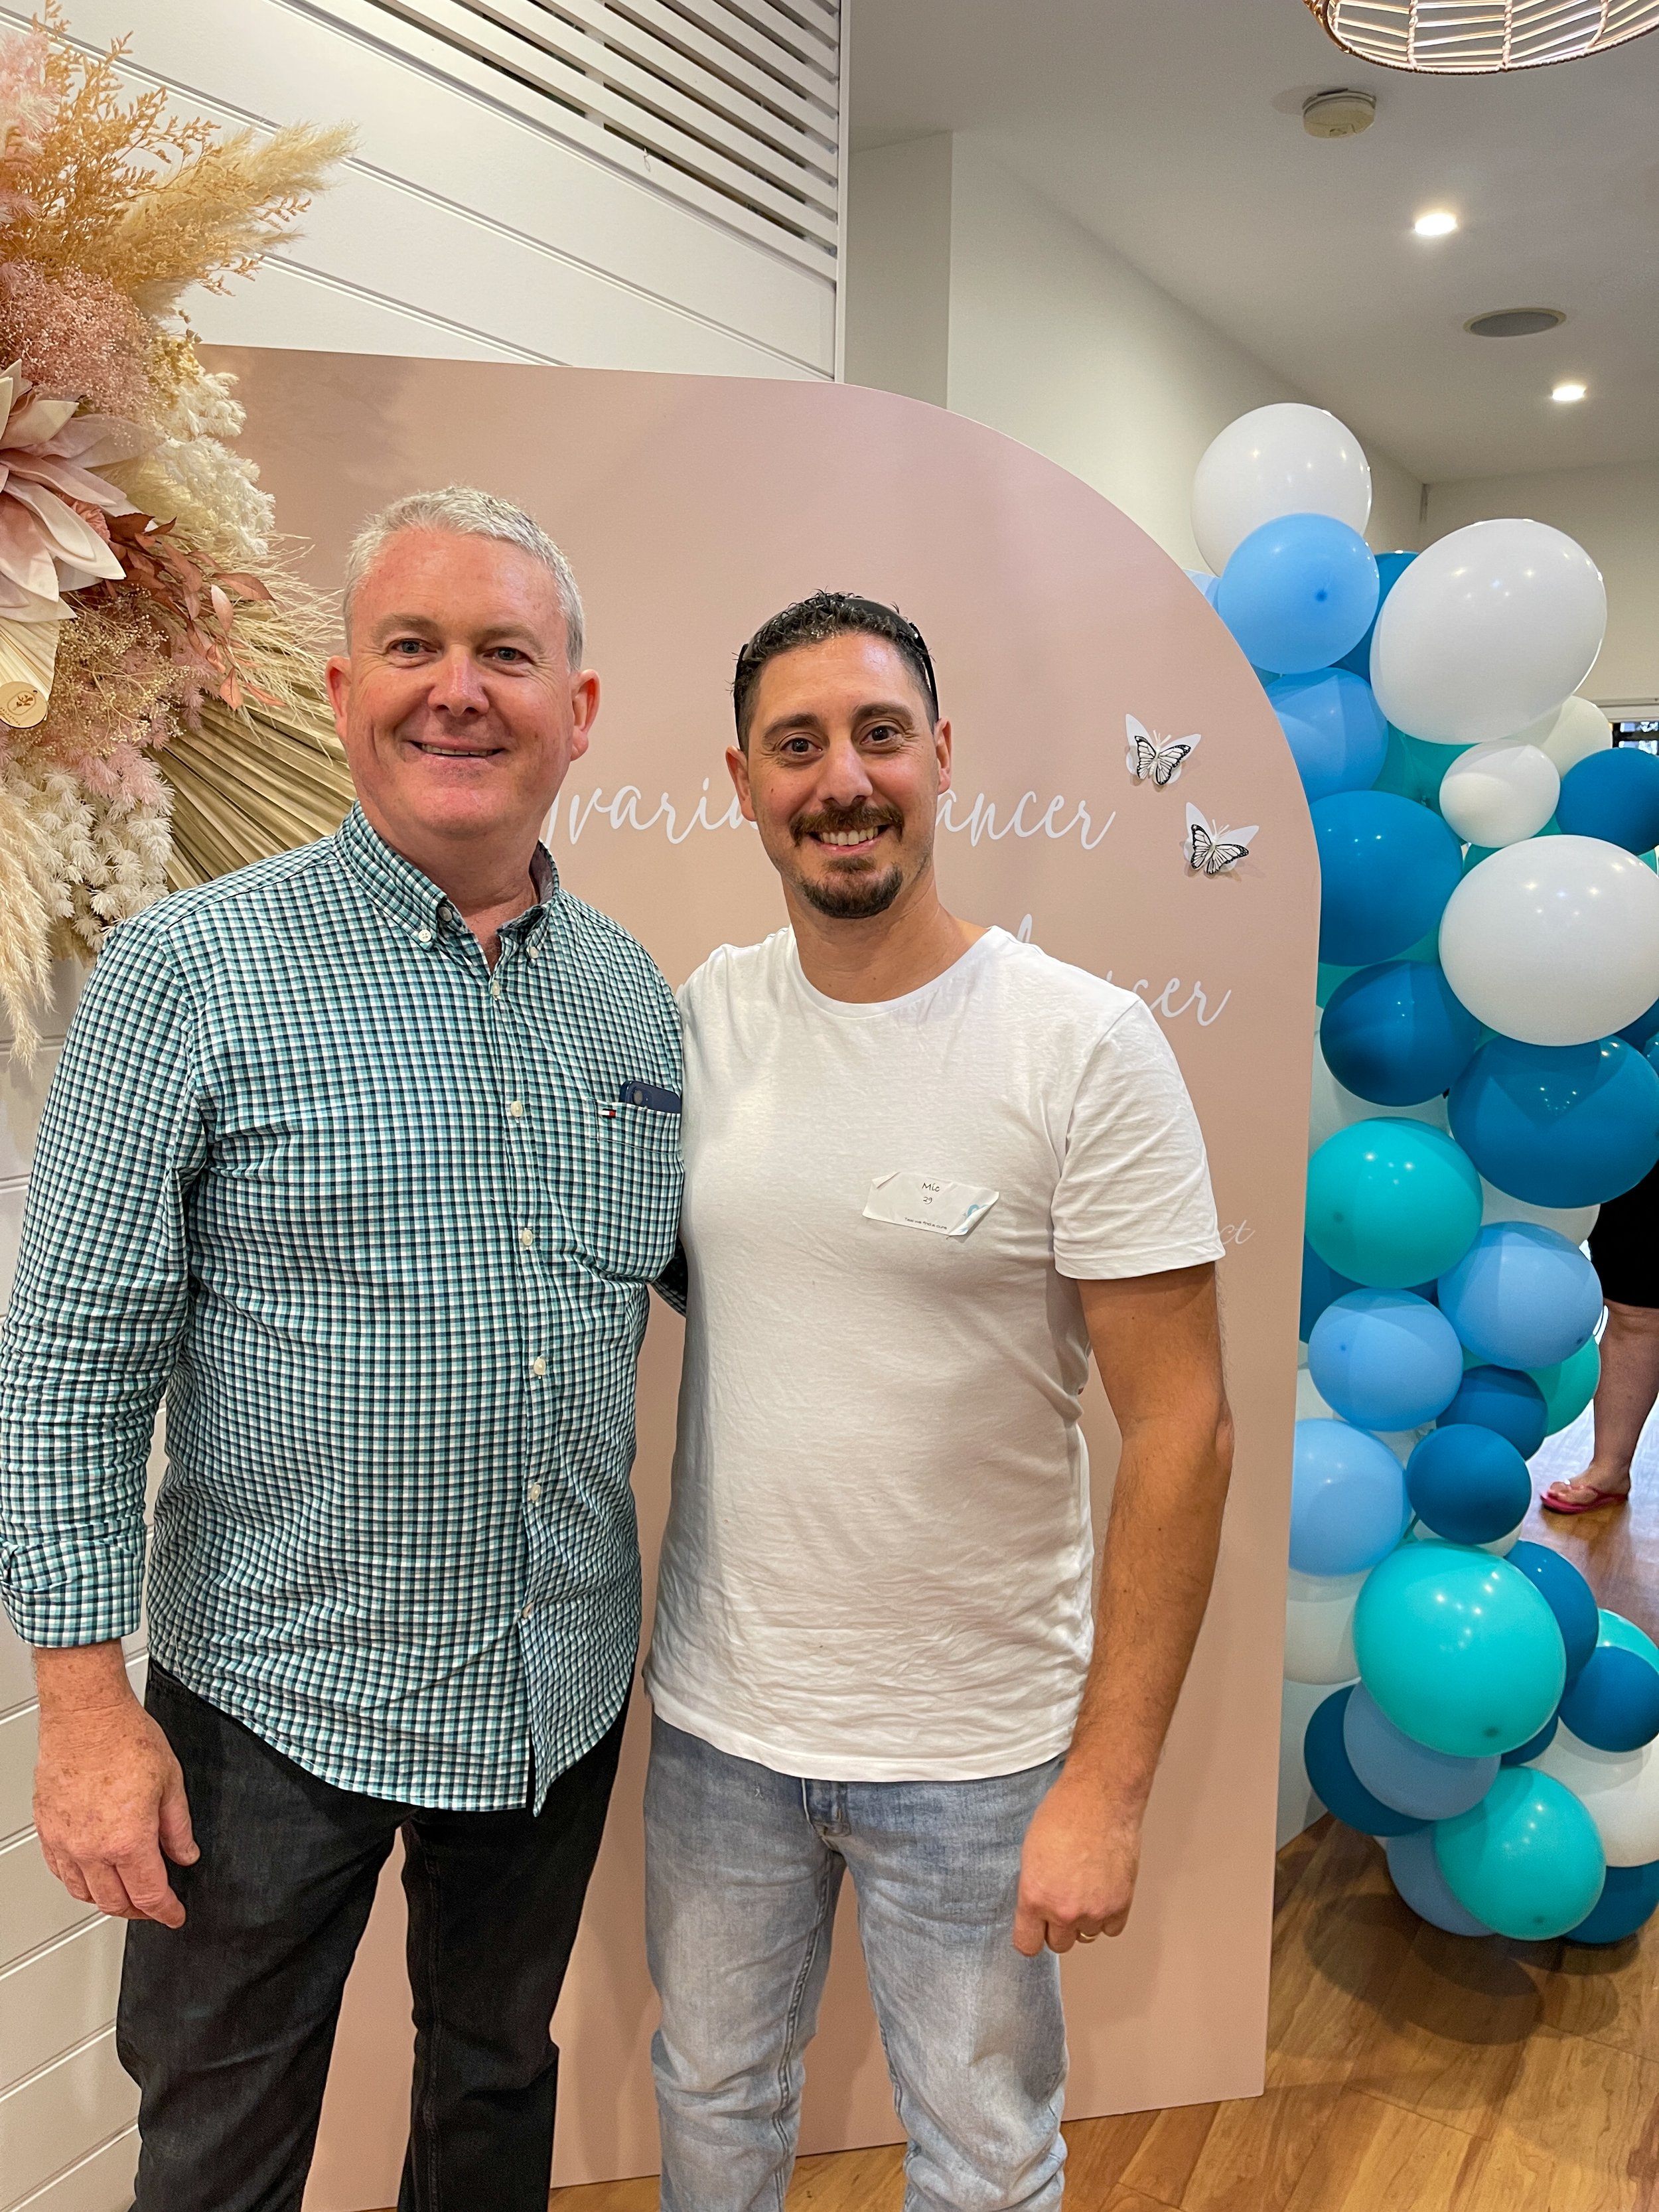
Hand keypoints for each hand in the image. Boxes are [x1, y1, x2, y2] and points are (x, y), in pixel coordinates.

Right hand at [34, 1651, 196, 1926]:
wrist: (86, 1715)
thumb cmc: (126, 1738)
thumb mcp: (170, 1782)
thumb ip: (178, 1827)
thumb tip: (186, 1855)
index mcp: (129, 1840)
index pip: (150, 1895)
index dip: (166, 1911)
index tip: (175, 1915)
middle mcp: (92, 1849)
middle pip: (115, 1902)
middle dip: (140, 1911)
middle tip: (155, 1906)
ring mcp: (65, 1842)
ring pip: (84, 1893)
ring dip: (108, 1900)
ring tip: (127, 1894)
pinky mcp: (47, 1830)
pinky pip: (61, 1872)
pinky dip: (80, 1882)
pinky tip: (93, 1875)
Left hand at [1012, 1767, 1140, 1955]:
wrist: (1100, 1798)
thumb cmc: (1064, 1814)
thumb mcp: (1030, 1852)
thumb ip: (1033, 1888)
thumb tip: (1037, 1907)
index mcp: (1034, 1896)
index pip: (1027, 1944)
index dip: (1031, 1936)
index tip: (1035, 1929)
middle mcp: (1063, 1910)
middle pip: (1059, 1944)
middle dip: (1058, 1926)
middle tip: (1062, 1901)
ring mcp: (1094, 1911)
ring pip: (1086, 1935)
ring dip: (1085, 1919)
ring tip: (1085, 1888)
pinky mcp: (1120, 1905)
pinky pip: (1111, 1929)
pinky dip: (1108, 1916)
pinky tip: (1103, 1892)